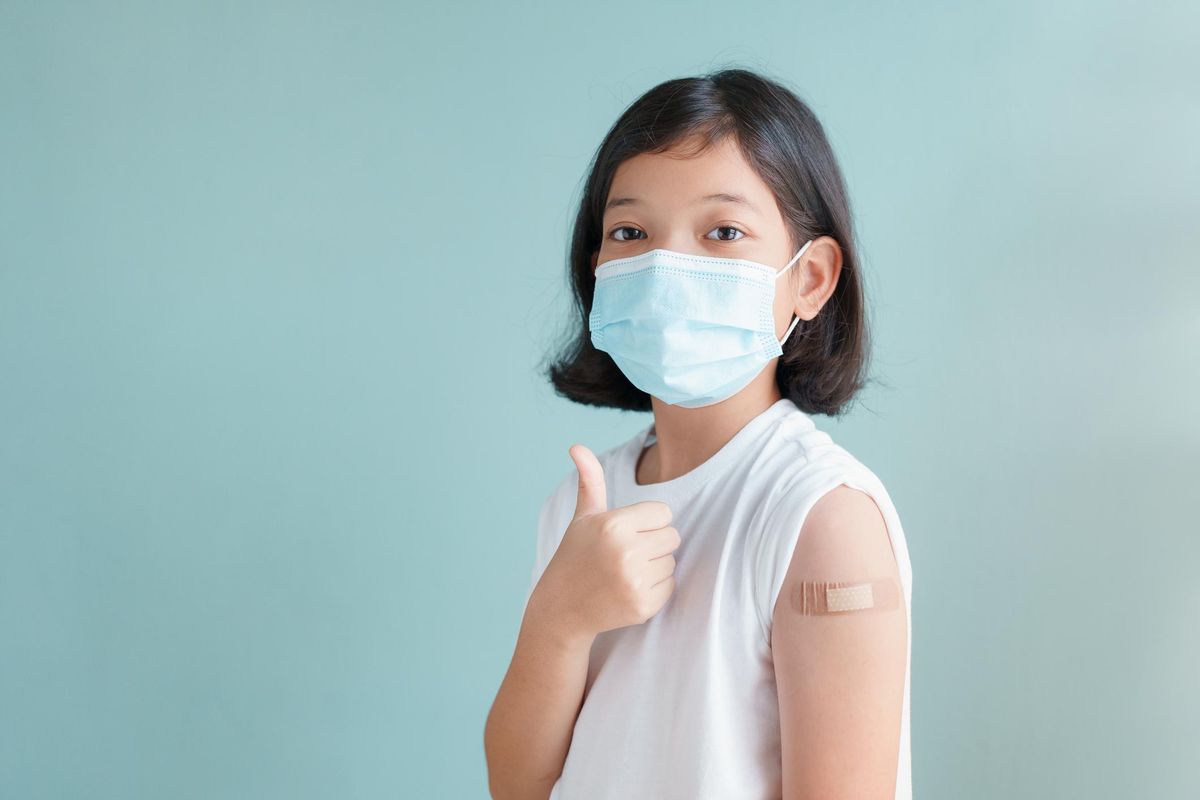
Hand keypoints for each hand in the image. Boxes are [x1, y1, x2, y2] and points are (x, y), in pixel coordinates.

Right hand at [535, 444, 680, 638]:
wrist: (562, 608)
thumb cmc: (576, 556)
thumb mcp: (583, 517)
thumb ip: (590, 481)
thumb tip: (576, 446)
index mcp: (614, 525)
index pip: (663, 512)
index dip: (648, 521)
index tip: (627, 533)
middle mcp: (626, 552)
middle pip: (672, 536)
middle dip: (654, 543)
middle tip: (627, 553)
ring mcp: (635, 581)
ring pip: (672, 561)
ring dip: (655, 565)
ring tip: (626, 571)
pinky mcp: (644, 606)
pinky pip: (670, 586)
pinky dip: (655, 588)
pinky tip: (629, 589)